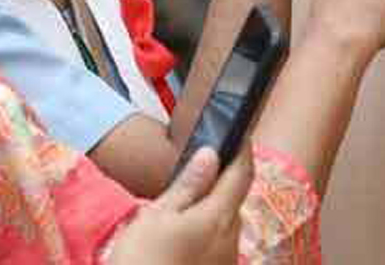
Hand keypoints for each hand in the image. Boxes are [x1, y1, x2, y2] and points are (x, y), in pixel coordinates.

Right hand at [107, 146, 252, 264]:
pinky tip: (183, 235)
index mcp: (217, 218)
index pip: (240, 175)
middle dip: (223, 181)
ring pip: (226, 224)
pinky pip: (219, 244)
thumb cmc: (142, 261)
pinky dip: (207, 231)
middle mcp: (230, 240)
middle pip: (233, 200)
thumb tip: (210, 155)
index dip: (242, 151)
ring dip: (213, 208)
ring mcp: (226, 261)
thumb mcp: (157, 216)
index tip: (241, 133)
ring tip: (184, 203)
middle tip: (202, 165)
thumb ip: (188, 185)